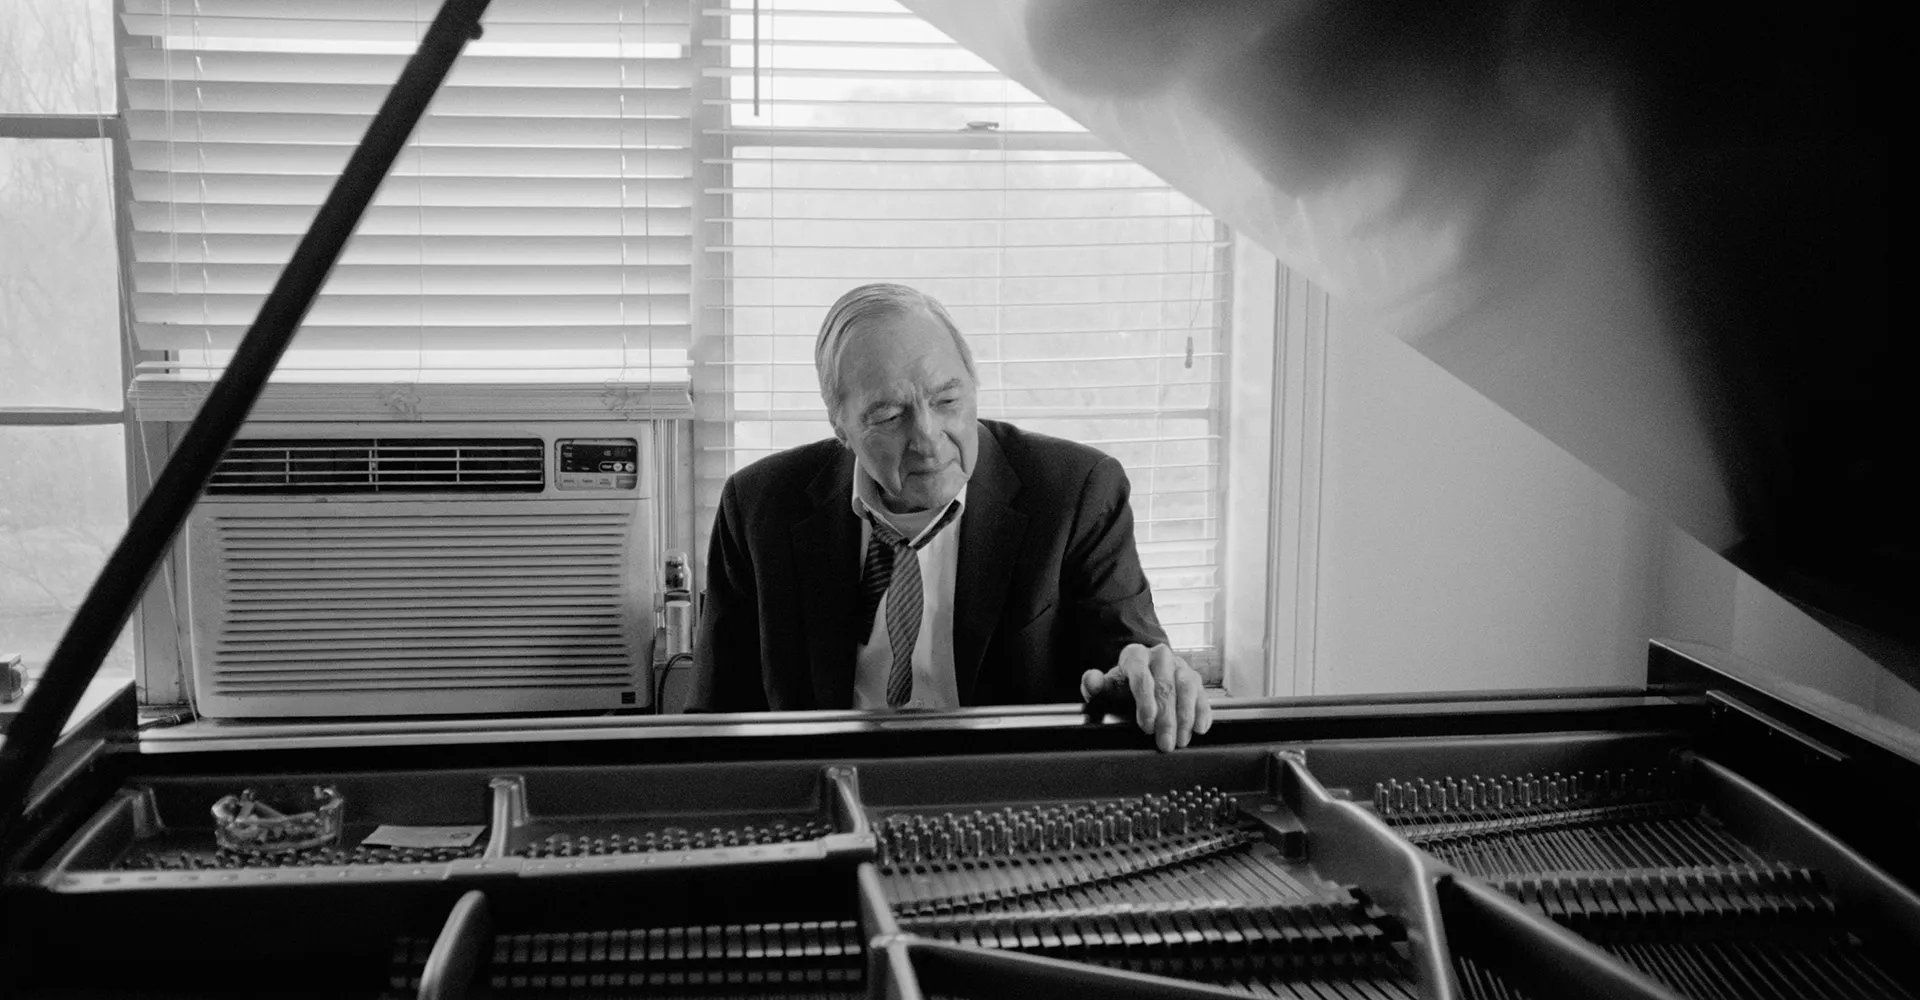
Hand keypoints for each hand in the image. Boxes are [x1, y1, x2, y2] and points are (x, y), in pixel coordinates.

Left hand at [1080, 643, 1212, 751]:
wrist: (1142, 674)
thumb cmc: (1122, 685)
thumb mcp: (1105, 685)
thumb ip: (1094, 684)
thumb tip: (1092, 681)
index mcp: (1136, 655)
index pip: (1142, 677)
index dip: (1146, 702)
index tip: (1147, 725)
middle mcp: (1161, 657)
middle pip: (1166, 686)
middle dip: (1167, 718)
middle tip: (1165, 744)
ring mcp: (1180, 666)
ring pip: (1187, 688)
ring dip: (1186, 717)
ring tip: (1182, 740)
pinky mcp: (1195, 679)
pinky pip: (1202, 694)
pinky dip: (1203, 712)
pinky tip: (1199, 729)